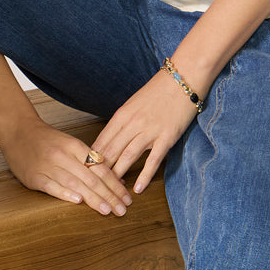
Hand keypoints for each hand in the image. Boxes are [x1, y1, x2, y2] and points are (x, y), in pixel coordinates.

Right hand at [0, 117, 132, 216]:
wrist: (18, 131)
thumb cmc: (47, 140)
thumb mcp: (70, 144)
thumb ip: (90, 161)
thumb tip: (115, 180)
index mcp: (75, 147)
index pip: (100, 168)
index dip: (115, 185)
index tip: (127, 198)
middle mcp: (63, 156)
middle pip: (91, 178)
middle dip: (109, 195)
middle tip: (122, 210)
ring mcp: (48, 166)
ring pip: (75, 183)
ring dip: (93, 198)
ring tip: (107, 210)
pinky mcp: (34, 177)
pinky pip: (52, 186)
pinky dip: (65, 194)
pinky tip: (78, 202)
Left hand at [91, 70, 199, 193]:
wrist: (183, 79)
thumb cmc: (158, 91)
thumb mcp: (133, 105)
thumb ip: (121, 123)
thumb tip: (109, 141)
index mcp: (122, 115)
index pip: (101, 141)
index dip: (92, 160)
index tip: (86, 173)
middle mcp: (133, 124)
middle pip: (111, 151)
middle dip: (101, 171)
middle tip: (95, 186)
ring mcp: (150, 131)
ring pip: (128, 157)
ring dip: (119, 175)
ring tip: (113, 190)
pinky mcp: (167, 137)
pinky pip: (153, 160)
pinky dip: (145, 175)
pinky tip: (137, 188)